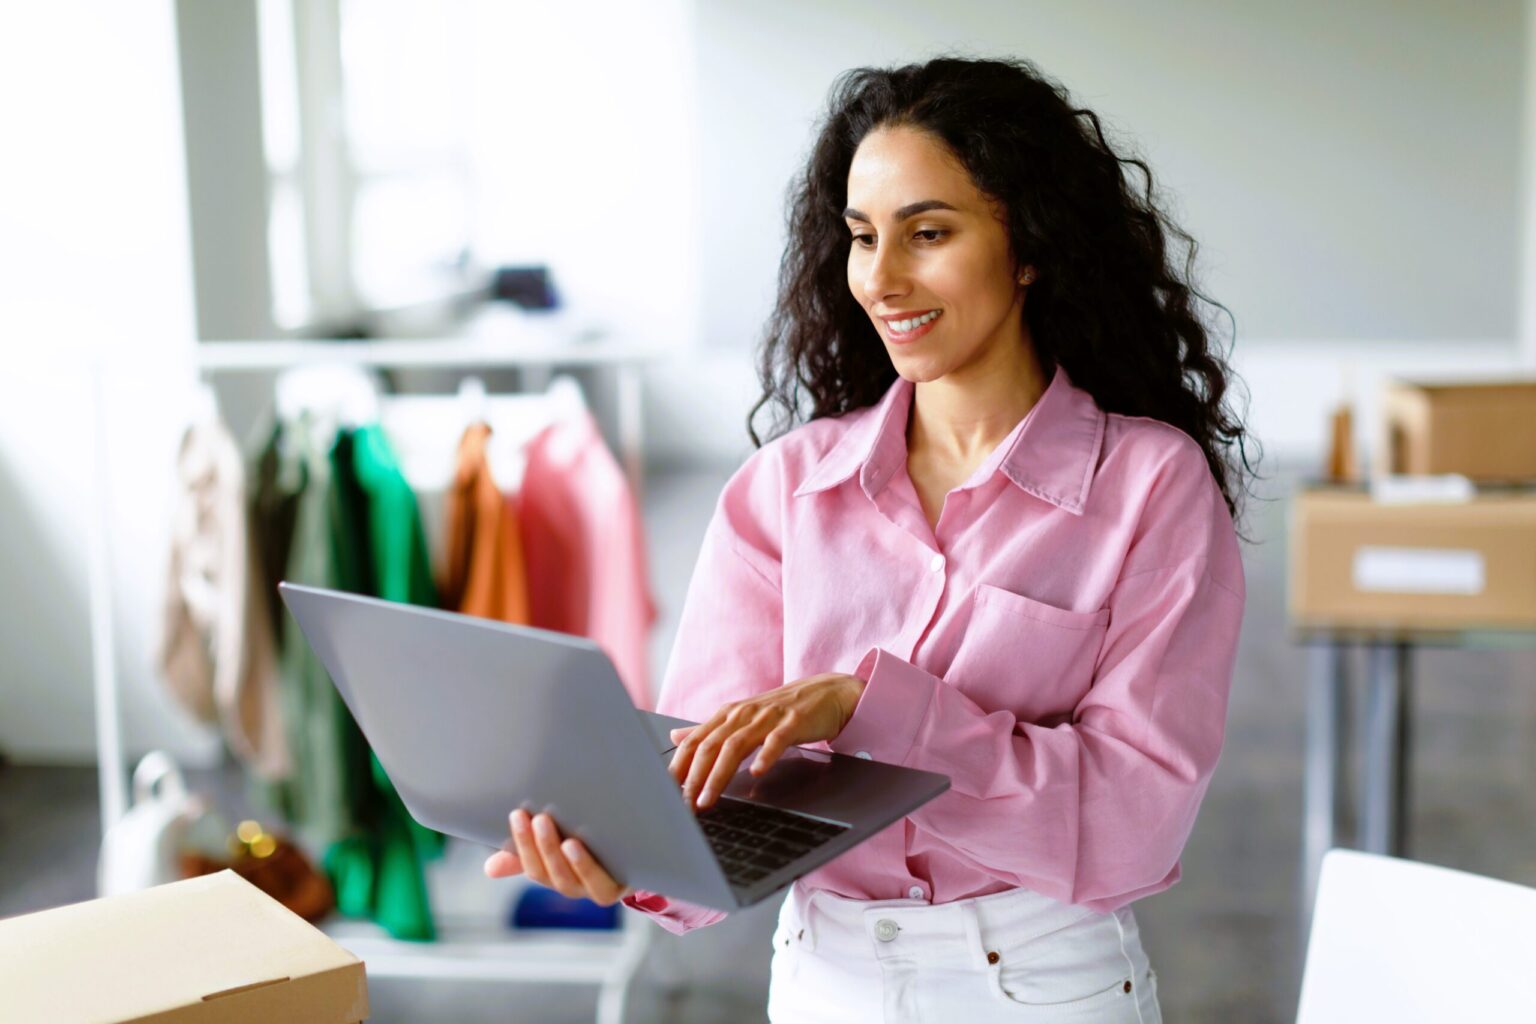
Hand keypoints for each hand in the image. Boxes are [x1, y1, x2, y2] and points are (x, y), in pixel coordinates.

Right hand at [483, 809, 632, 905]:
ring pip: (574, 881)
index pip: (533, 867)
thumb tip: (489, 868)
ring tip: (559, 833)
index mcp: (557, 876)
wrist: (644, 845)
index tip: (517, 814)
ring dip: (564, 858)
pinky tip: (578, 846)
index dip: (522, 844)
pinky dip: (588, 867)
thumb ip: (527, 854)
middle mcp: (577, 887)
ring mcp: (600, 888)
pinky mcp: (624, 885)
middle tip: (537, 818)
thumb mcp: (559, 844)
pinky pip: (603, 884)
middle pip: (552, 875)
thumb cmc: (592, 841)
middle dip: (541, 847)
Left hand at [668, 672, 865, 810]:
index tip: (666, 792)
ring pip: (736, 746)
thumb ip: (709, 729)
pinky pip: (776, 740)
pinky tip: (756, 772)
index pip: (695, 741)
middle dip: (693, 777)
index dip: (678, 766)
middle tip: (683, 804)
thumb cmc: (781, 710)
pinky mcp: (793, 722)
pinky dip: (765, 755)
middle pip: (710, 746)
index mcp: (728, 714)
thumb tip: (676, 737)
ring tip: (707, 800)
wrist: (827, 693)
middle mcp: (743, 714)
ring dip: (718, 775)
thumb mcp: (741, 718)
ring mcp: (768, 717)